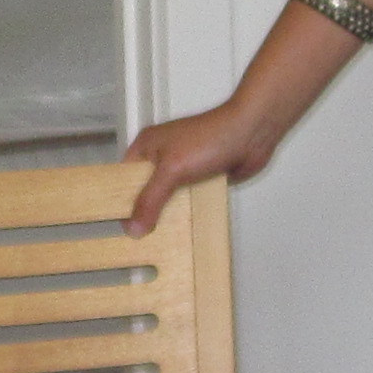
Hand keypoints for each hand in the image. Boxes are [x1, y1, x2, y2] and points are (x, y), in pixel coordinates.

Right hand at [123, 91, 289, 235]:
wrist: (252, 133)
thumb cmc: (212, 135)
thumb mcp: (172, 169)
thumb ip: (150, 199)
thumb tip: (134, 225)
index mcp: (147, 147)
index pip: (123, 179)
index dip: (120, 202)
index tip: (121, 226)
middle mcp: (162, 157)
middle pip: (146, 191)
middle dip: (145, 212)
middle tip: (140, 237)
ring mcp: (183, 168)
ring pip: (168, 198)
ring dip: (168, 215)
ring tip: (160, 239)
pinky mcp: (202, 178)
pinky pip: (188, 200)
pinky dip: (188, 213)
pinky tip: (184, 229)